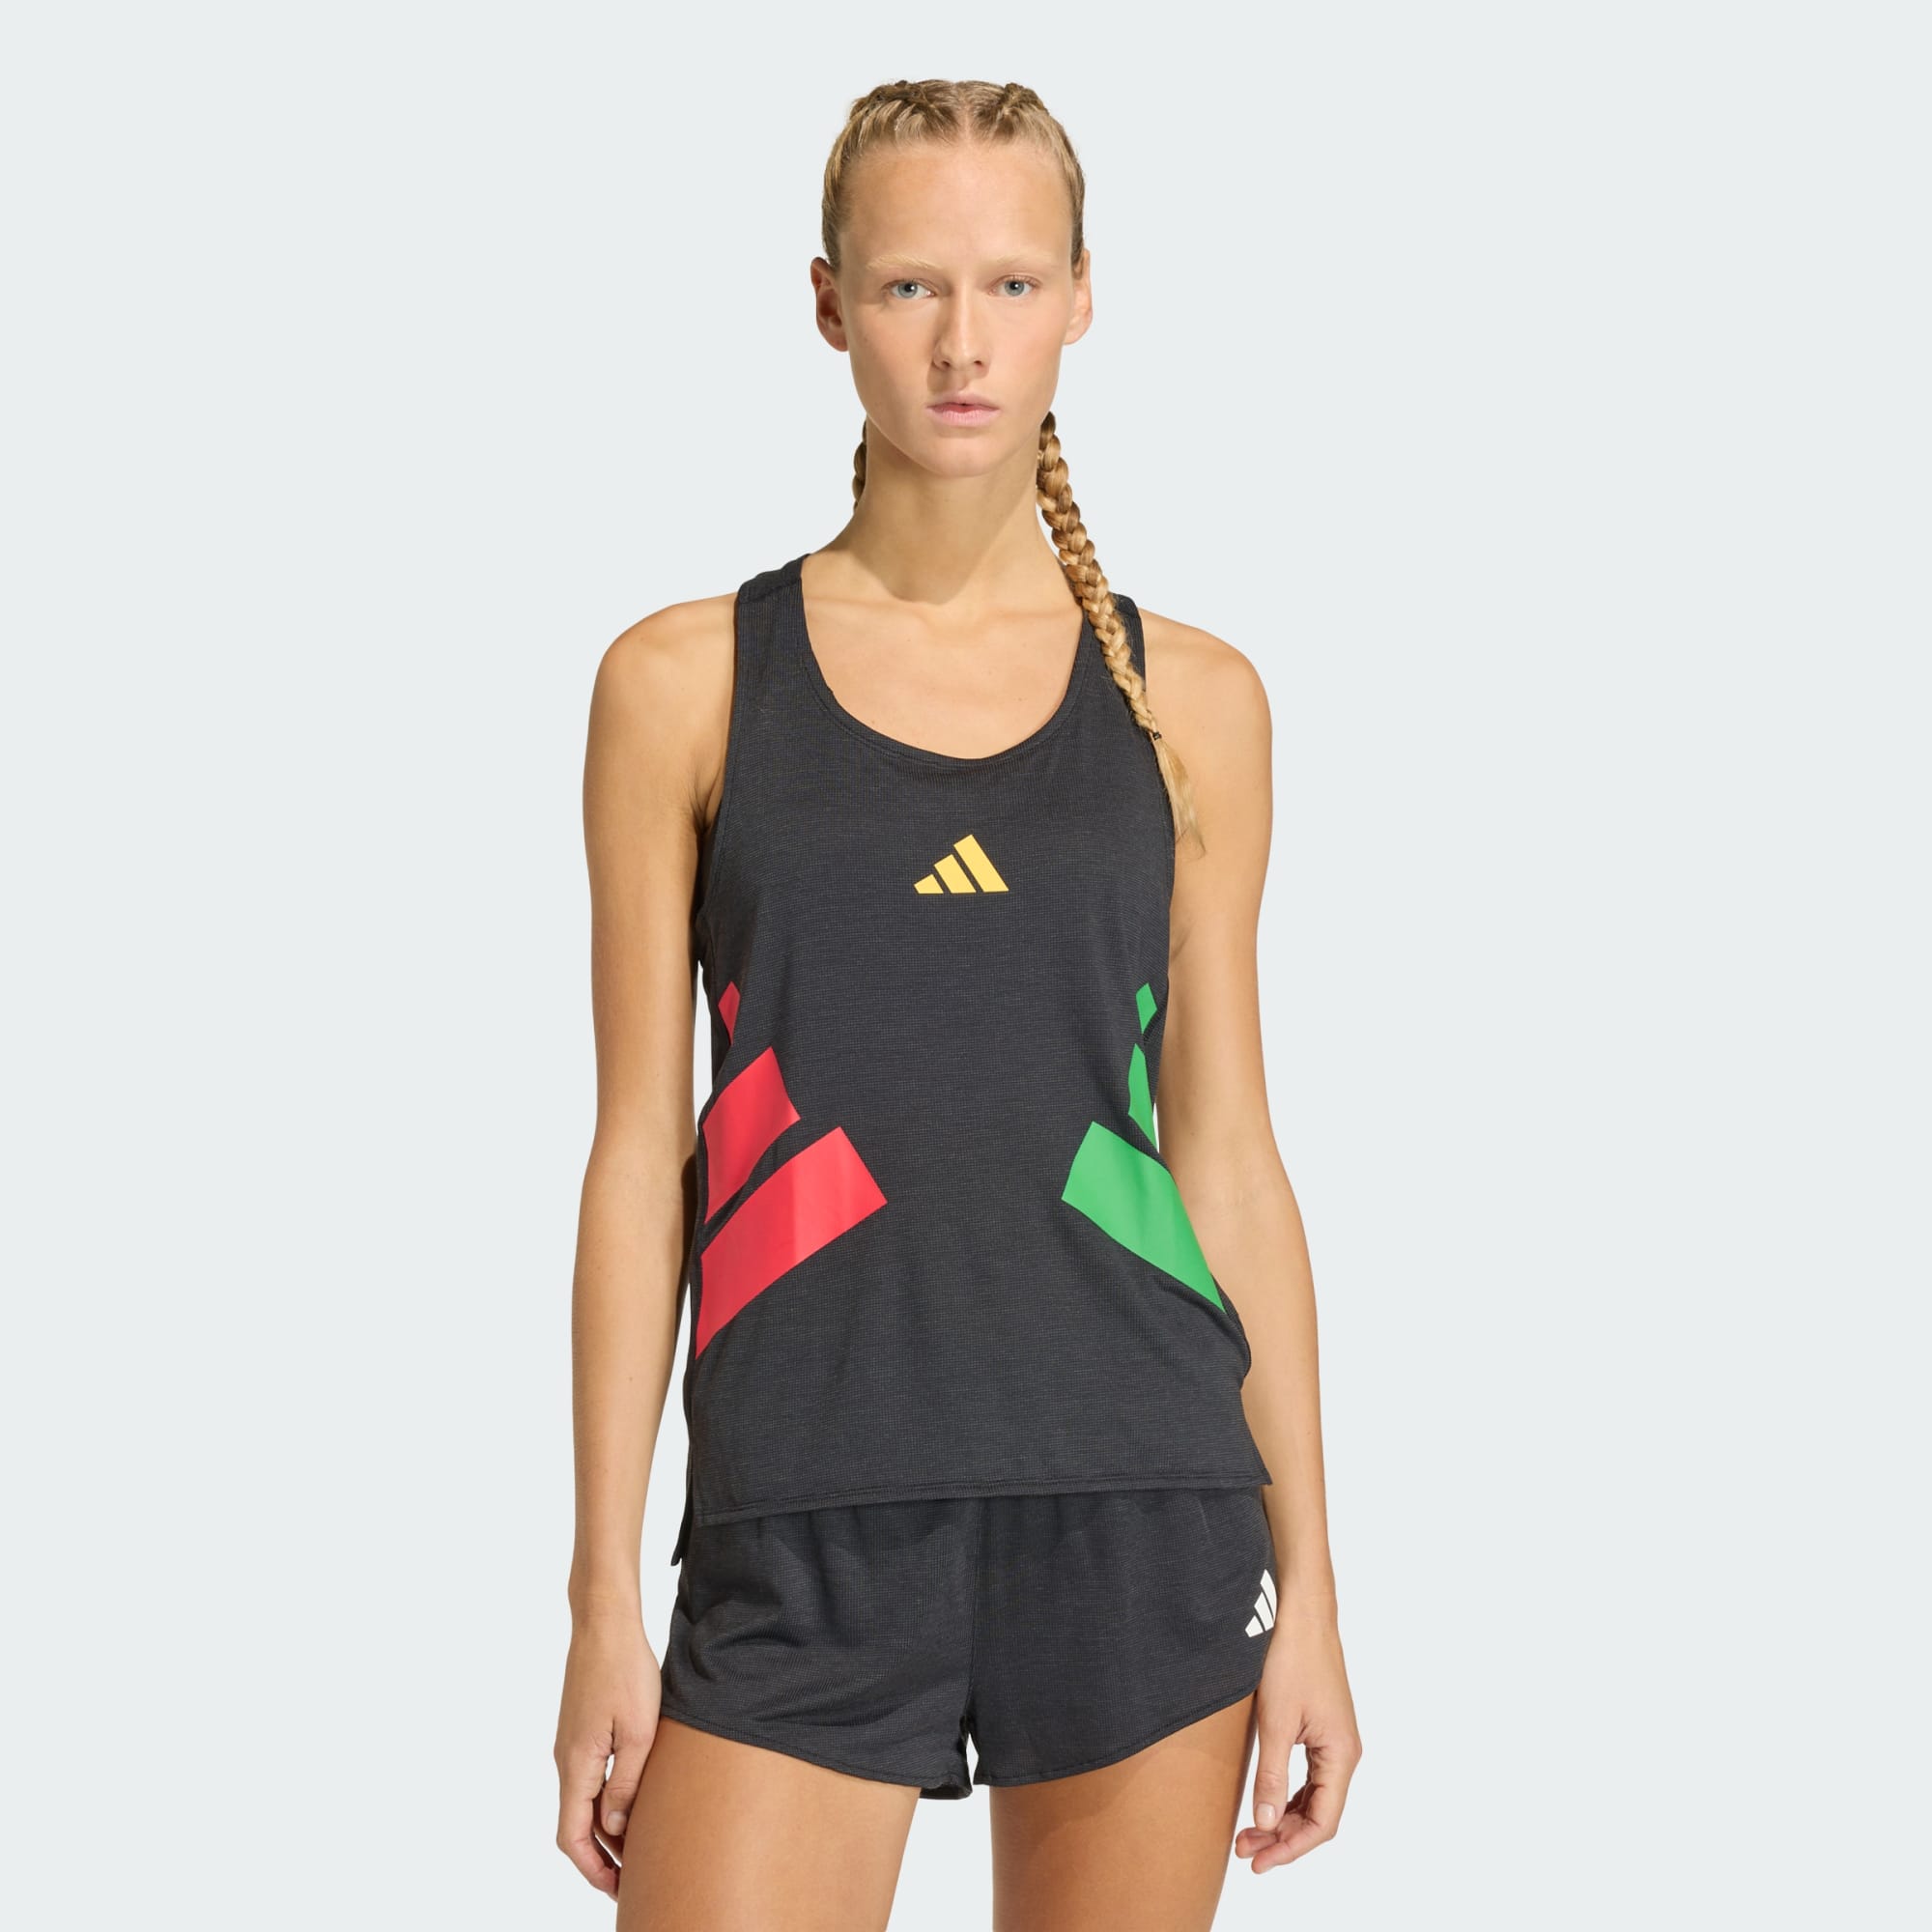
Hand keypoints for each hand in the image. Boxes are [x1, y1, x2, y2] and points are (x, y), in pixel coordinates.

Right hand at [553, 1609, 661, 1895]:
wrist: (604, 1622)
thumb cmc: (625, 1670)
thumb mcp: (638, 1732)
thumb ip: (627, 1783)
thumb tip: (614, 1828)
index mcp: (577, 1765)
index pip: (572, 1837)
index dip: (592, 1869)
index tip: (617, 1889)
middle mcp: (566, 1760)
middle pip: (577, 1824)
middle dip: (602, 1856)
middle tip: (635, 1877)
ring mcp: (572, 1744)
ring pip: (584, 1801)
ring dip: (607, 1828)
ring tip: (640, 1845)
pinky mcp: (581, 1730)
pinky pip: (590, 1778)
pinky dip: (607, 1800)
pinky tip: (633, 1801)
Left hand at [1235, 1604, 1361, 1871]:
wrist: (1302, 1613)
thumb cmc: (1291, 1659)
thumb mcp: (1275, 1721)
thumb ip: (1270, 1775)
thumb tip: (1263, 1824)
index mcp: (1341, 1755)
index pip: (1322, 1822)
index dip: (1291, 1848)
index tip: (1259, 1862)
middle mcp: (1345, 1753)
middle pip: (1319, 1814)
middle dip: (1283, 1837)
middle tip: (1244, 1850)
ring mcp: (1335, 1741)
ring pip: (1313, 1797)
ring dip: (1283, 1818)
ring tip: (1248, 1833)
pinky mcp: (1322, 1729)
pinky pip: (1309, 1777)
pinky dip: (1287, 1795)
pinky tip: (1264, 1804)